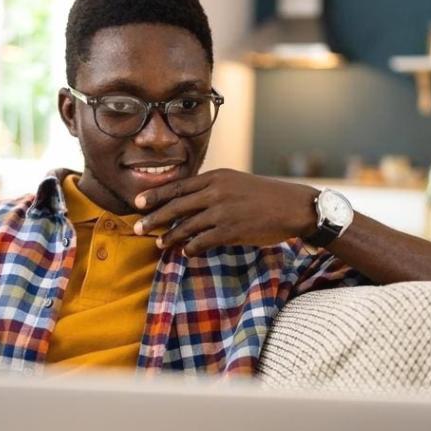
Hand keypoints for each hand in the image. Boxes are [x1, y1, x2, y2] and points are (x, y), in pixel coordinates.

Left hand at [133, 169, 318, 255]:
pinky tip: (187, 253)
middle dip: (153, 218)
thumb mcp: (236, 183)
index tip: (138, 202)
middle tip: (137, 228)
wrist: (293, 207)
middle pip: (175, 206)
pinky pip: (202, 241)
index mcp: (216, 177)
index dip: (156, 195)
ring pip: (186, 226)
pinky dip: (191, 248)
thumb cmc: (265, 196)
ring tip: (160, 244)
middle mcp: (216, 191)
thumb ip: (214, 188)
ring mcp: (222, 212)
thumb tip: (191, 200)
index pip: (178, 186)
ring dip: (170, 237)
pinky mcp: (230, 231)